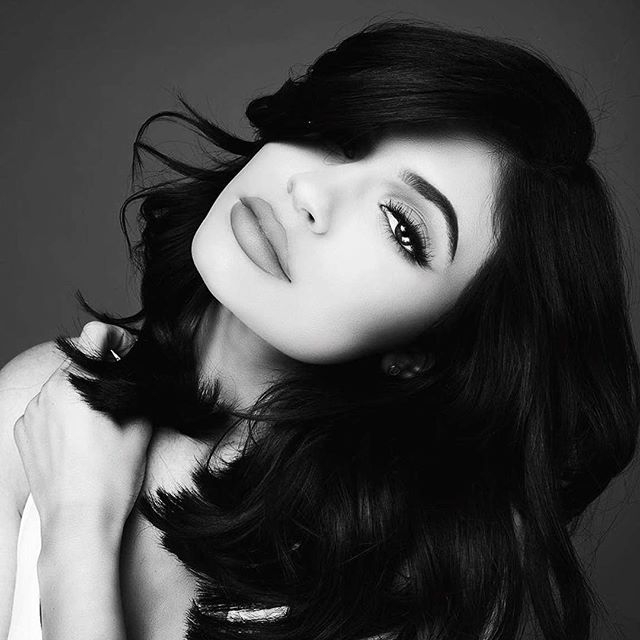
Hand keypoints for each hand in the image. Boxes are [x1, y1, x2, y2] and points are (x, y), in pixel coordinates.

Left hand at [13, 321, 151, 531]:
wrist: (79, 523)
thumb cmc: (111, 478)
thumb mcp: (140, 425)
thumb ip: (138, 389)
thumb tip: (137, 374)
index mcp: (75, 385)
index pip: (95, 335)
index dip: (117, 341)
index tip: (127, 356)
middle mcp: (46, 393)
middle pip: (78, 362)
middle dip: (100, 372)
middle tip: (120, 398)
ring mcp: (30, 414)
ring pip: (61, 386)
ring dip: (80, 393)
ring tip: (99, 425)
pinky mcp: (22, 434)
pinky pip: (46, 409)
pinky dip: (62, 414)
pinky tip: (78, 440)